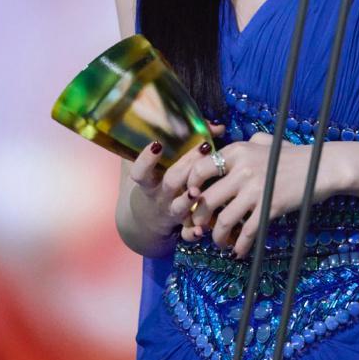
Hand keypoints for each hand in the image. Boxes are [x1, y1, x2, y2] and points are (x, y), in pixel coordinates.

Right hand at [129, 120, 226, 242]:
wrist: (148, 218)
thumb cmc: (160, 180)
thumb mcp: (162, 164)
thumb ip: (186, 142)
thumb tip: (218, 126)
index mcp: (150, 181)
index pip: (141, 171)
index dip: (146, 159)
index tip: (156, 144)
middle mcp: (160, 196)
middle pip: (171, 182)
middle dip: (185, 167)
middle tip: (202, 149)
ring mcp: (170, 213)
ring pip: (179, 208)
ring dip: (188, 200)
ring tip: (196, 192)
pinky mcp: (180, 228)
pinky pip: (185, 233)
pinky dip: (192, 233)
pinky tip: (201, 230)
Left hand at [184, 132, 344, 258]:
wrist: (320, 166)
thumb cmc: (292, 155)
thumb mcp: (264, 143)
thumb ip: (242, 146)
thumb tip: (222, 152)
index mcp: (237, 151)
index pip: (198, 169)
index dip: (189, 188)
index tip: (192, 201)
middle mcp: (242, 168)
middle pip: (207, 200)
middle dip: (198, 219)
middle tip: (199, 228)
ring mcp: (256, 189)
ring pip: (224, 220)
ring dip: (217, 237)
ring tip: (219, 242)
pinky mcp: (270, 206)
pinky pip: (247, 231)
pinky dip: (240, 245)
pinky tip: (239, 251)